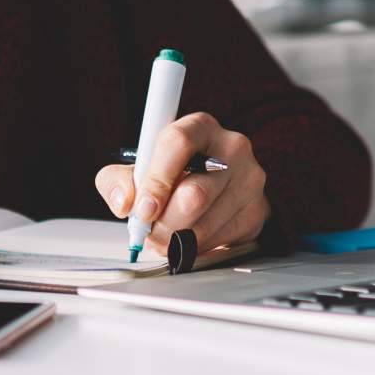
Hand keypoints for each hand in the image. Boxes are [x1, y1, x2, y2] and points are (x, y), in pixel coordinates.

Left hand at [94, 113, 269, 254]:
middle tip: (149, 232)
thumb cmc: (171, 173)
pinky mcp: (256, 212)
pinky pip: (220, 242)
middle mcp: (231, 148)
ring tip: (165, 236)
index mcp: (200, 126)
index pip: (177, 144)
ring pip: (204, 225)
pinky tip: (188, 237)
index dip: (155, 181)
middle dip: (163, 223)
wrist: (210, 189)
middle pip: (194, 194)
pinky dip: (195, 248)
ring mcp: (249, 180)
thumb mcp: (136, 168)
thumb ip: (117, 180)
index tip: (143, 209)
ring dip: (175, 240)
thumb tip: (124, 203)